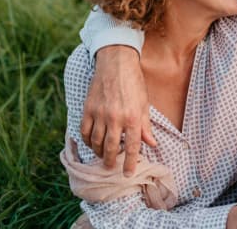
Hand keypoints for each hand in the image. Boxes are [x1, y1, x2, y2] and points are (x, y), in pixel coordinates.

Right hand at [80, 45, 155, 174]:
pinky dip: (86, 140)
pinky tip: (91, 143)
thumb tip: (152, 144)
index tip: (128, 173)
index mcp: (133, 118)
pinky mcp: (88, 109)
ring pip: (96, 142)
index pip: (133, 147)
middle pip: (111, 148)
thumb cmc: (134, 83)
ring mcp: (100, 114)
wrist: (116, 63)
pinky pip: (84, 131)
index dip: (130, 163)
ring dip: (99, 152)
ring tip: (103, 155)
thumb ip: (145, 126)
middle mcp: (116, 118)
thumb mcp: (144, 104)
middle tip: (111, 167)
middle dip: (111, 161)